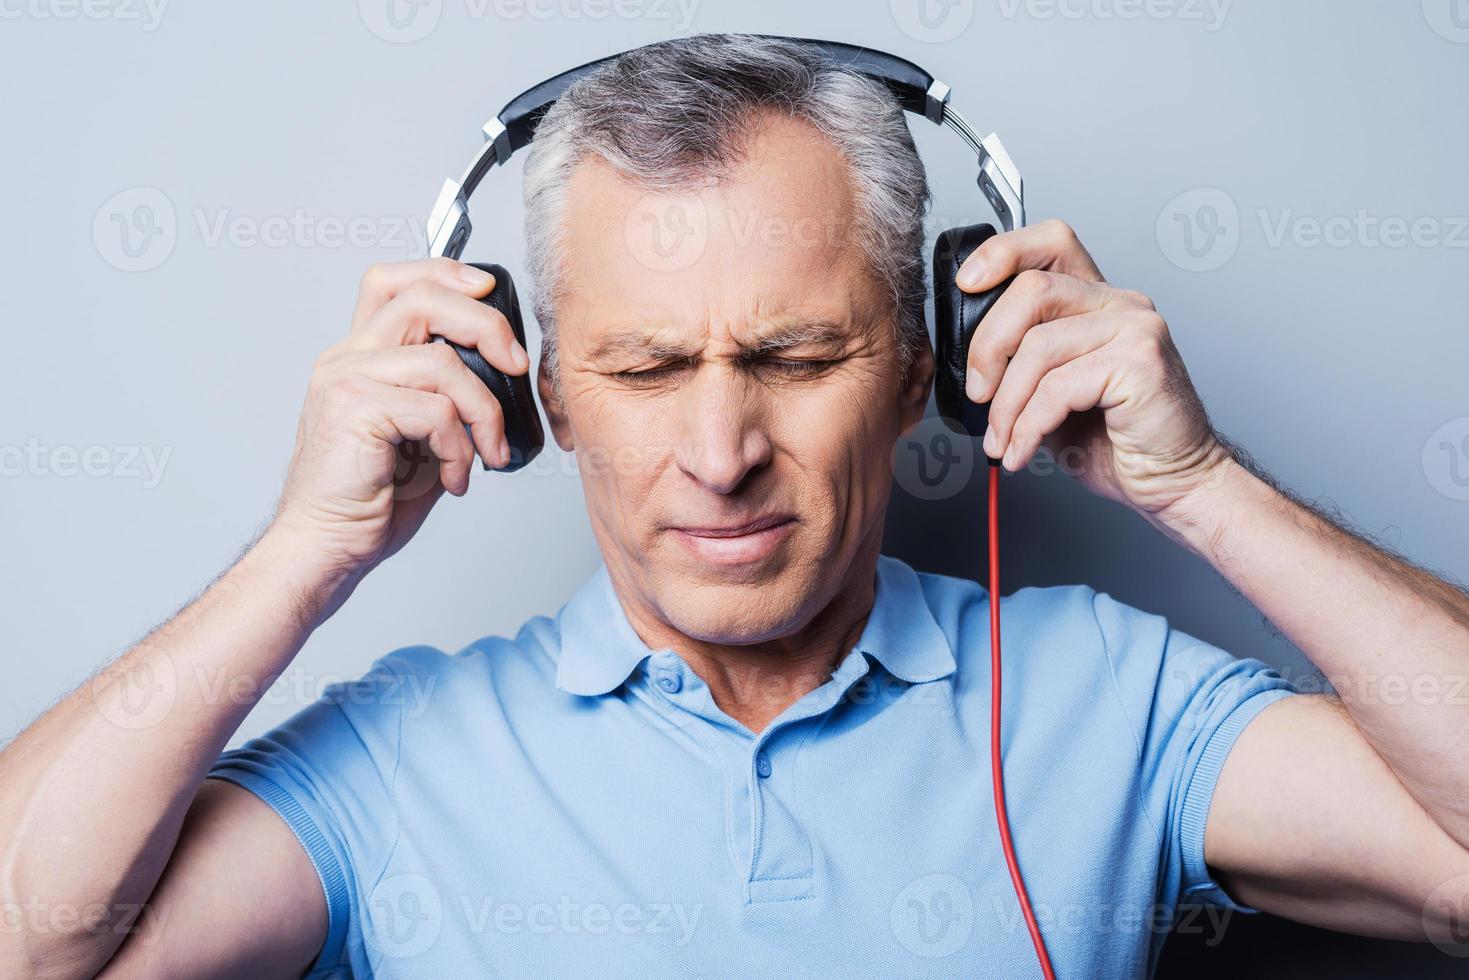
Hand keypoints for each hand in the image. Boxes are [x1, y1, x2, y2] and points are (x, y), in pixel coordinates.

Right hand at [271, 258, 530, 574]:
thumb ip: (444, 395)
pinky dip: (460, 448)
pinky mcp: (354, 411)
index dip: (444, 271)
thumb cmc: (370, 501)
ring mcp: (345, 381)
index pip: (393, 282)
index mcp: (358, 358)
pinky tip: (454, 479)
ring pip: (443, 362)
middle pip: (423, 298)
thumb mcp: (418, 435)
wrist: (324, 549)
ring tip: (487, 453)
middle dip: (486, 324)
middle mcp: (345, 359)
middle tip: (517, 366)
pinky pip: (436, 411)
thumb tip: (503, 371)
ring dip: (484, 412)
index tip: (487, 288)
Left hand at [958, 219, 1231, 515]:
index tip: (966, 285)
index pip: (1052, 242)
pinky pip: (1058, 387)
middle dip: (987, 346)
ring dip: (1006, 404)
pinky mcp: (1140, 362)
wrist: (1170, 481)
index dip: (1003, 252)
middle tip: (978, 394)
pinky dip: (1028, 427)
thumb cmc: (1113, 439)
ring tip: (1002, 439)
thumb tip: (967, 358)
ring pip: (1039, 346)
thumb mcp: (1050, 391)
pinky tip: (1022, 450)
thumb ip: (1020, 360)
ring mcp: (1136, 328)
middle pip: (1031, 290)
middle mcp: (1121, 304)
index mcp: (1097, 300)